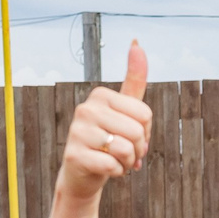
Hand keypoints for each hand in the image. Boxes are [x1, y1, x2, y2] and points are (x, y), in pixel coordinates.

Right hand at [56, 40, 152, 202]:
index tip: (130, 136)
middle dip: (138, 149)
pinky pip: (113, 165)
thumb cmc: (108, 141)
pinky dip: (116, 173)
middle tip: (124, 153)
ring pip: (126, 149)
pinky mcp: (74, 156)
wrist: (83, 175)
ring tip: (115, 161)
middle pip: (137, 131)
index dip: (145, 132)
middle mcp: (86, 109)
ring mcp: (77, 132)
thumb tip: (136, 42)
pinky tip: (105, 170)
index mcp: (100, 95)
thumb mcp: (123, 111)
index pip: (145, 114)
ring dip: (128, 162)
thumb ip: (133, 81)